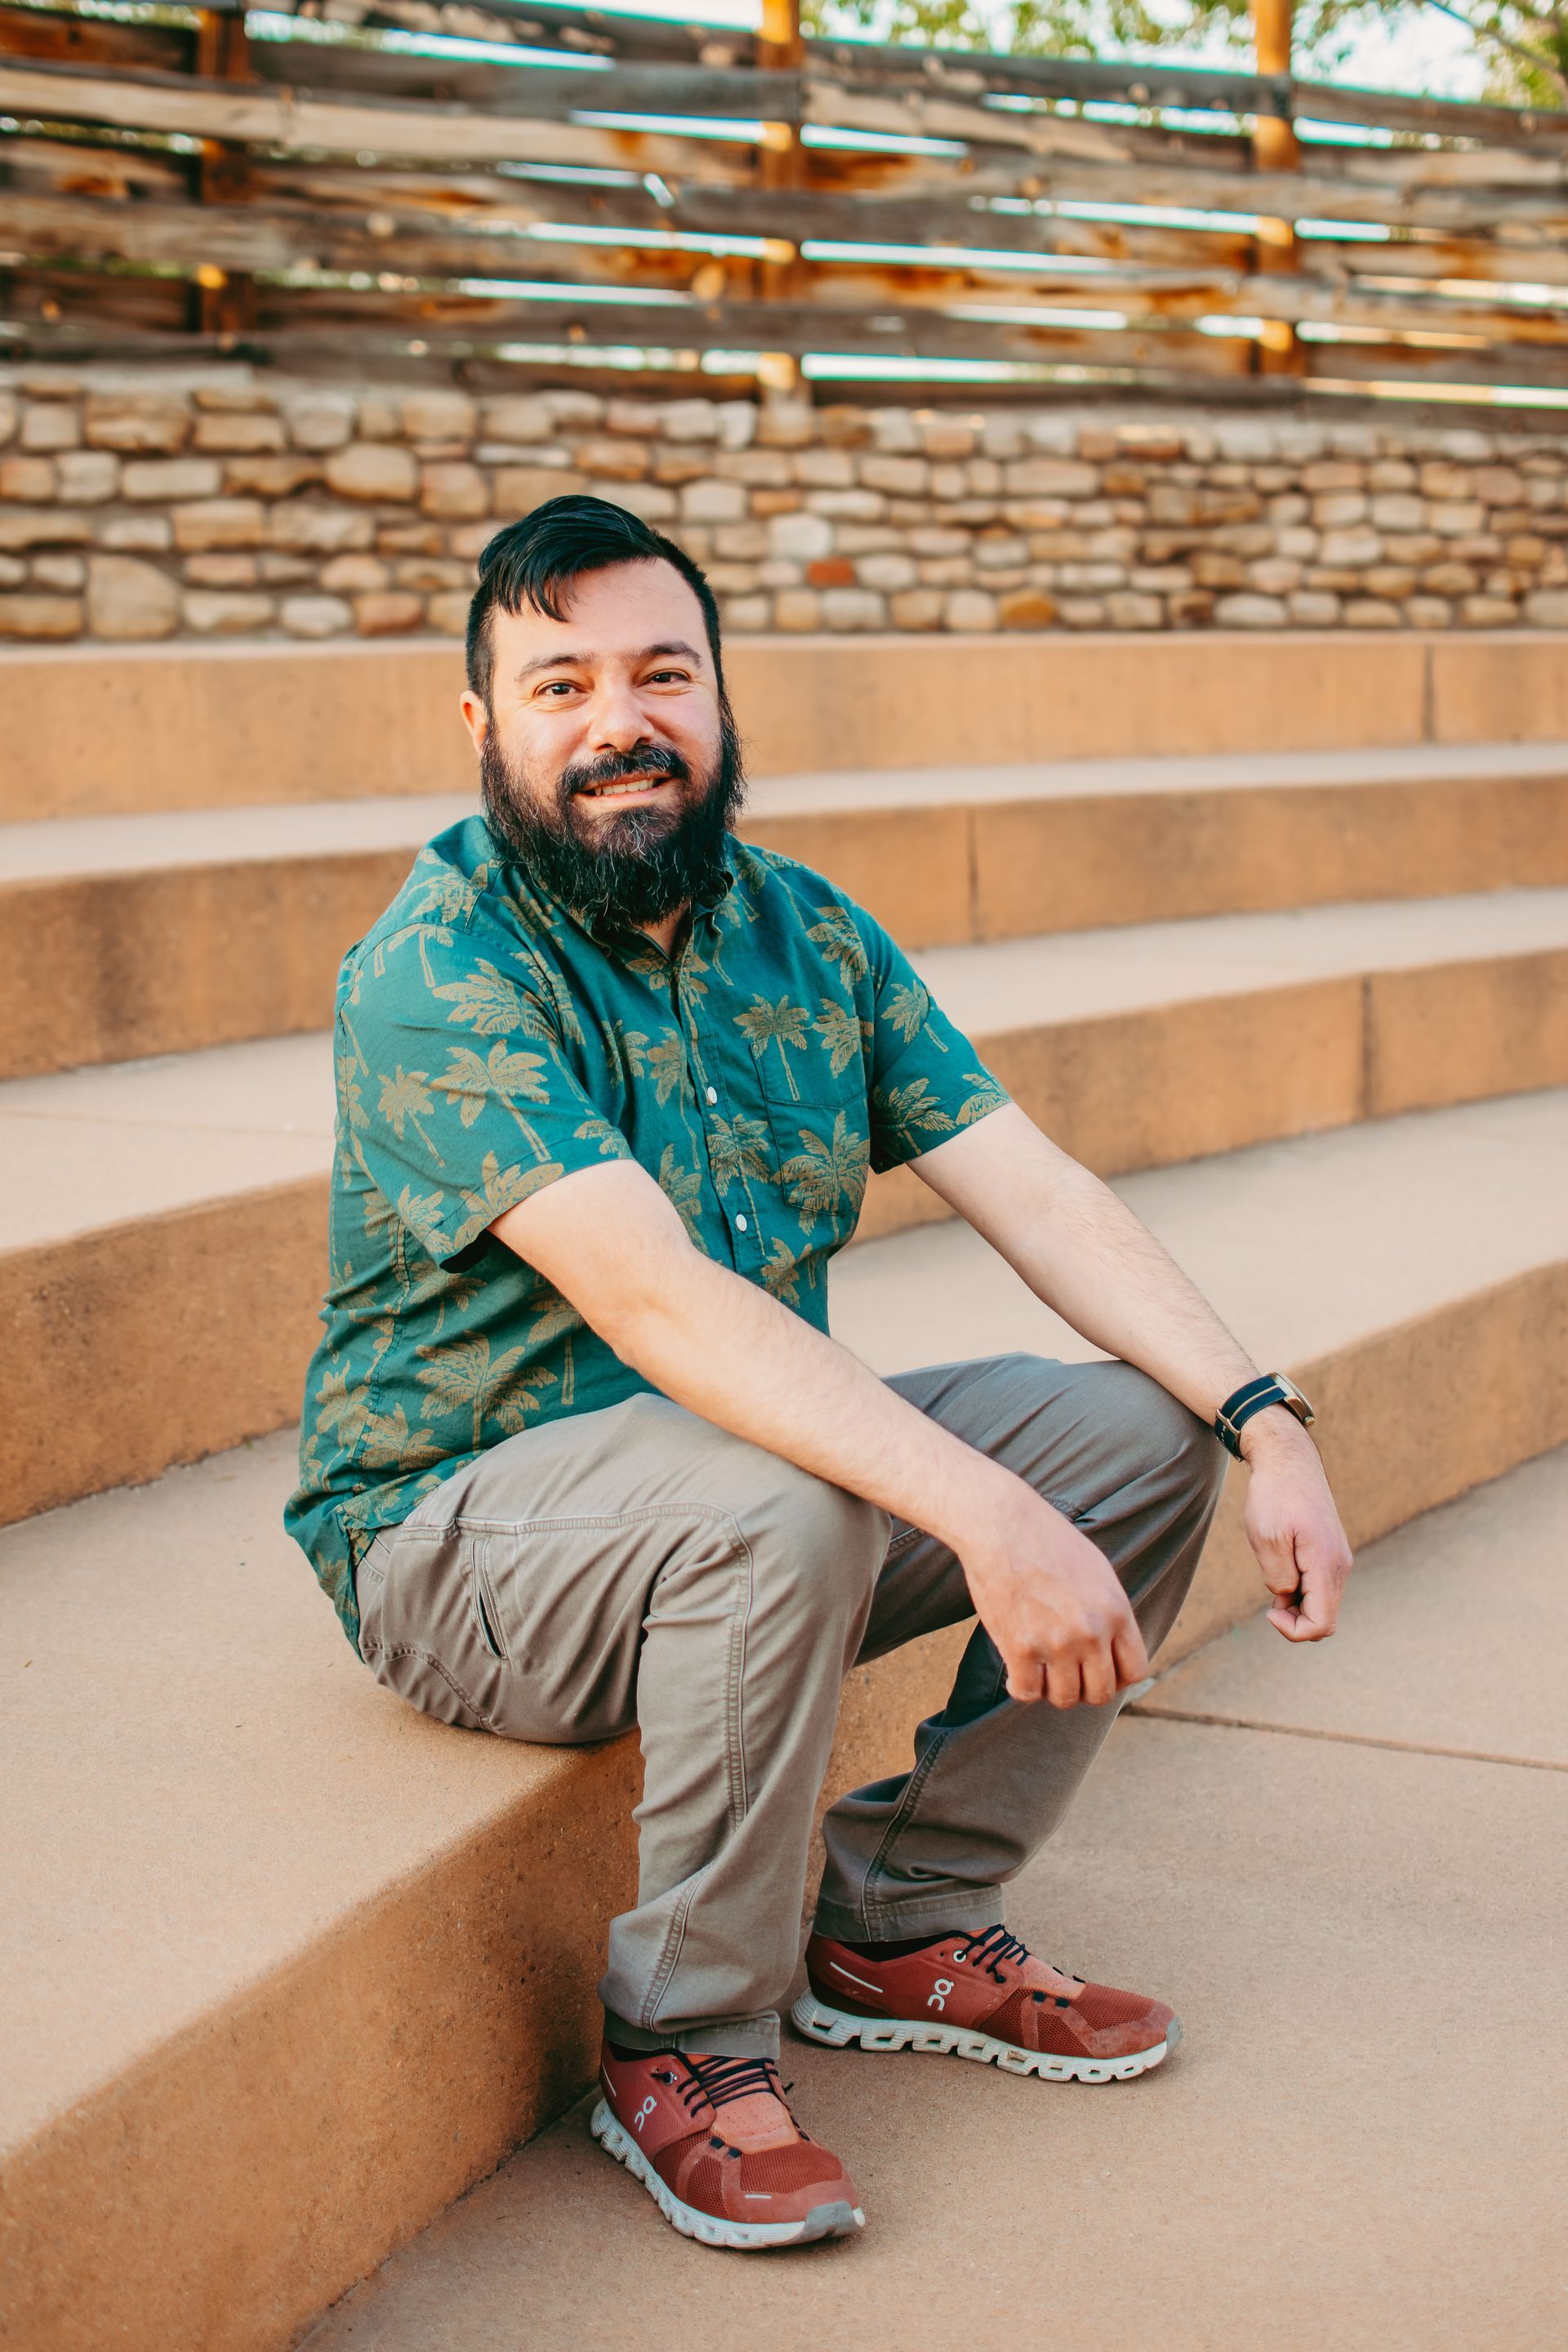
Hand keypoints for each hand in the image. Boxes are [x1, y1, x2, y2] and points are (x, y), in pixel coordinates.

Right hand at [960, 1477, 1148, 1708]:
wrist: (1002, 1525)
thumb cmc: (1046, 1541)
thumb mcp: (1097, 1571)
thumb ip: (1109, 1612)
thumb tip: (1113, 1647)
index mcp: (1116, 1611)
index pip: (1135, 1670)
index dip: (1118, 1678)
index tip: (1098, 1671)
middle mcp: (1092, 1632)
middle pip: (1101, 1692)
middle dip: (1085, 1689)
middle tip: (1067, 1674)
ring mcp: (1056, 1643)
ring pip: (1065, 1697)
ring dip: (1053, 1690)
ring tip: (1041, 1671)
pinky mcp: (1019, 1648)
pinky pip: (1027, 1692)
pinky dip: (1022, 1688)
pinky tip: (1017, 1673)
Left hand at [1240, 1407, 1353, 1641]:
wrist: (1289, 1460)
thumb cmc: (1275, 1496)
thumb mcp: (1266, 1539)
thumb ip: (1279, 1578)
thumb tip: (1289, 1597)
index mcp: (1327, 1565)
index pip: (1321, 1624)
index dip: (1293, 1631)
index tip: (1270, 1609)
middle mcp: (1340, 1565)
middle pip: (1325, 1618)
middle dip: (1295, 1619)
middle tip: (1269, 1596)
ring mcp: (1338, 1559)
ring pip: (1322, 1602)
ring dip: (1296, 1602)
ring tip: (1273, 1571)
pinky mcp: (1330, 1552)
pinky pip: (1319, 1585)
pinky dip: (1300, 1588)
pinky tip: (1281, 1564)